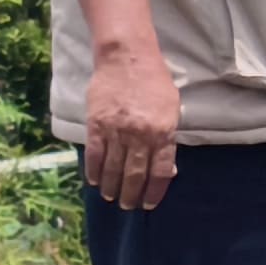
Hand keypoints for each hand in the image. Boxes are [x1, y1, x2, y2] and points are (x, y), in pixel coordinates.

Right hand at [83, 44, 180, 211]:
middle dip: (131, 194)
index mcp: (163, 132)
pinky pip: (94, 155)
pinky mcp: (96, 125)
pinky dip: (94, 171)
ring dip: (111, 186)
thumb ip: (168, 138)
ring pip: (113, 169)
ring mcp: (117, 131)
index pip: (160, 171)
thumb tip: (168, 168)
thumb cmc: (154, 82)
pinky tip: (94, 181)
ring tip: (110, 196)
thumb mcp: (171, 109)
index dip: (154, 191)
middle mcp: (141, 135)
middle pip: (135, 174)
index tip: (148, 204)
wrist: (127, 58)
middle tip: (127, 205)